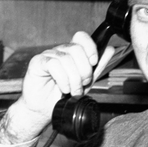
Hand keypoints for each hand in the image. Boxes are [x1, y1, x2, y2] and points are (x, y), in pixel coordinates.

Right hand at [0, 32, 114, 143]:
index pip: (81, 37)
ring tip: (72, 91)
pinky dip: (62, 79)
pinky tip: (63, 88)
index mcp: (71, 53)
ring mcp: (48, 55)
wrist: (45, 109)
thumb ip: (97, 66)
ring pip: (66, 59)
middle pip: (76, 49)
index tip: (93, 62)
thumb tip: (110, 50)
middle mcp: (60, 51)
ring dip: (73, 79)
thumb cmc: (62, 95)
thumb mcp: (86, 82)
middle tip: (82, 84)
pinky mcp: (37, 62)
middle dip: (84, 70)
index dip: (90, 47)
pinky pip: (53, 64)